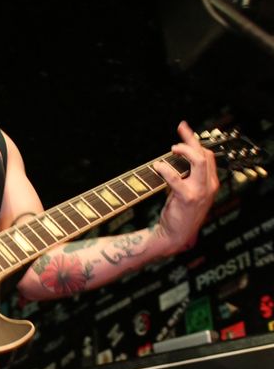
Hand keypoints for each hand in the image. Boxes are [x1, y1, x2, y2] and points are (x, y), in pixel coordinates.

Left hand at [152, 121, 218, 255]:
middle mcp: (209, 186)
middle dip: (191, 141)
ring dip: (184, 150)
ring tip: (172, 149)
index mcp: (211, 184)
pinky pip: (177, 178)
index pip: (208, 156)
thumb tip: (177, 156)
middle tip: (177, 137)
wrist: (175, 237)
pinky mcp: (187, 198)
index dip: (195, 142)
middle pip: (205, 154)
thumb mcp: (188, 192)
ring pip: (198, 160)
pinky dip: (166, 169)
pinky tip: (157, 166)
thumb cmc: (179, 214)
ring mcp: (200, 192)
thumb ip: (188, 176)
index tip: (183, 131)